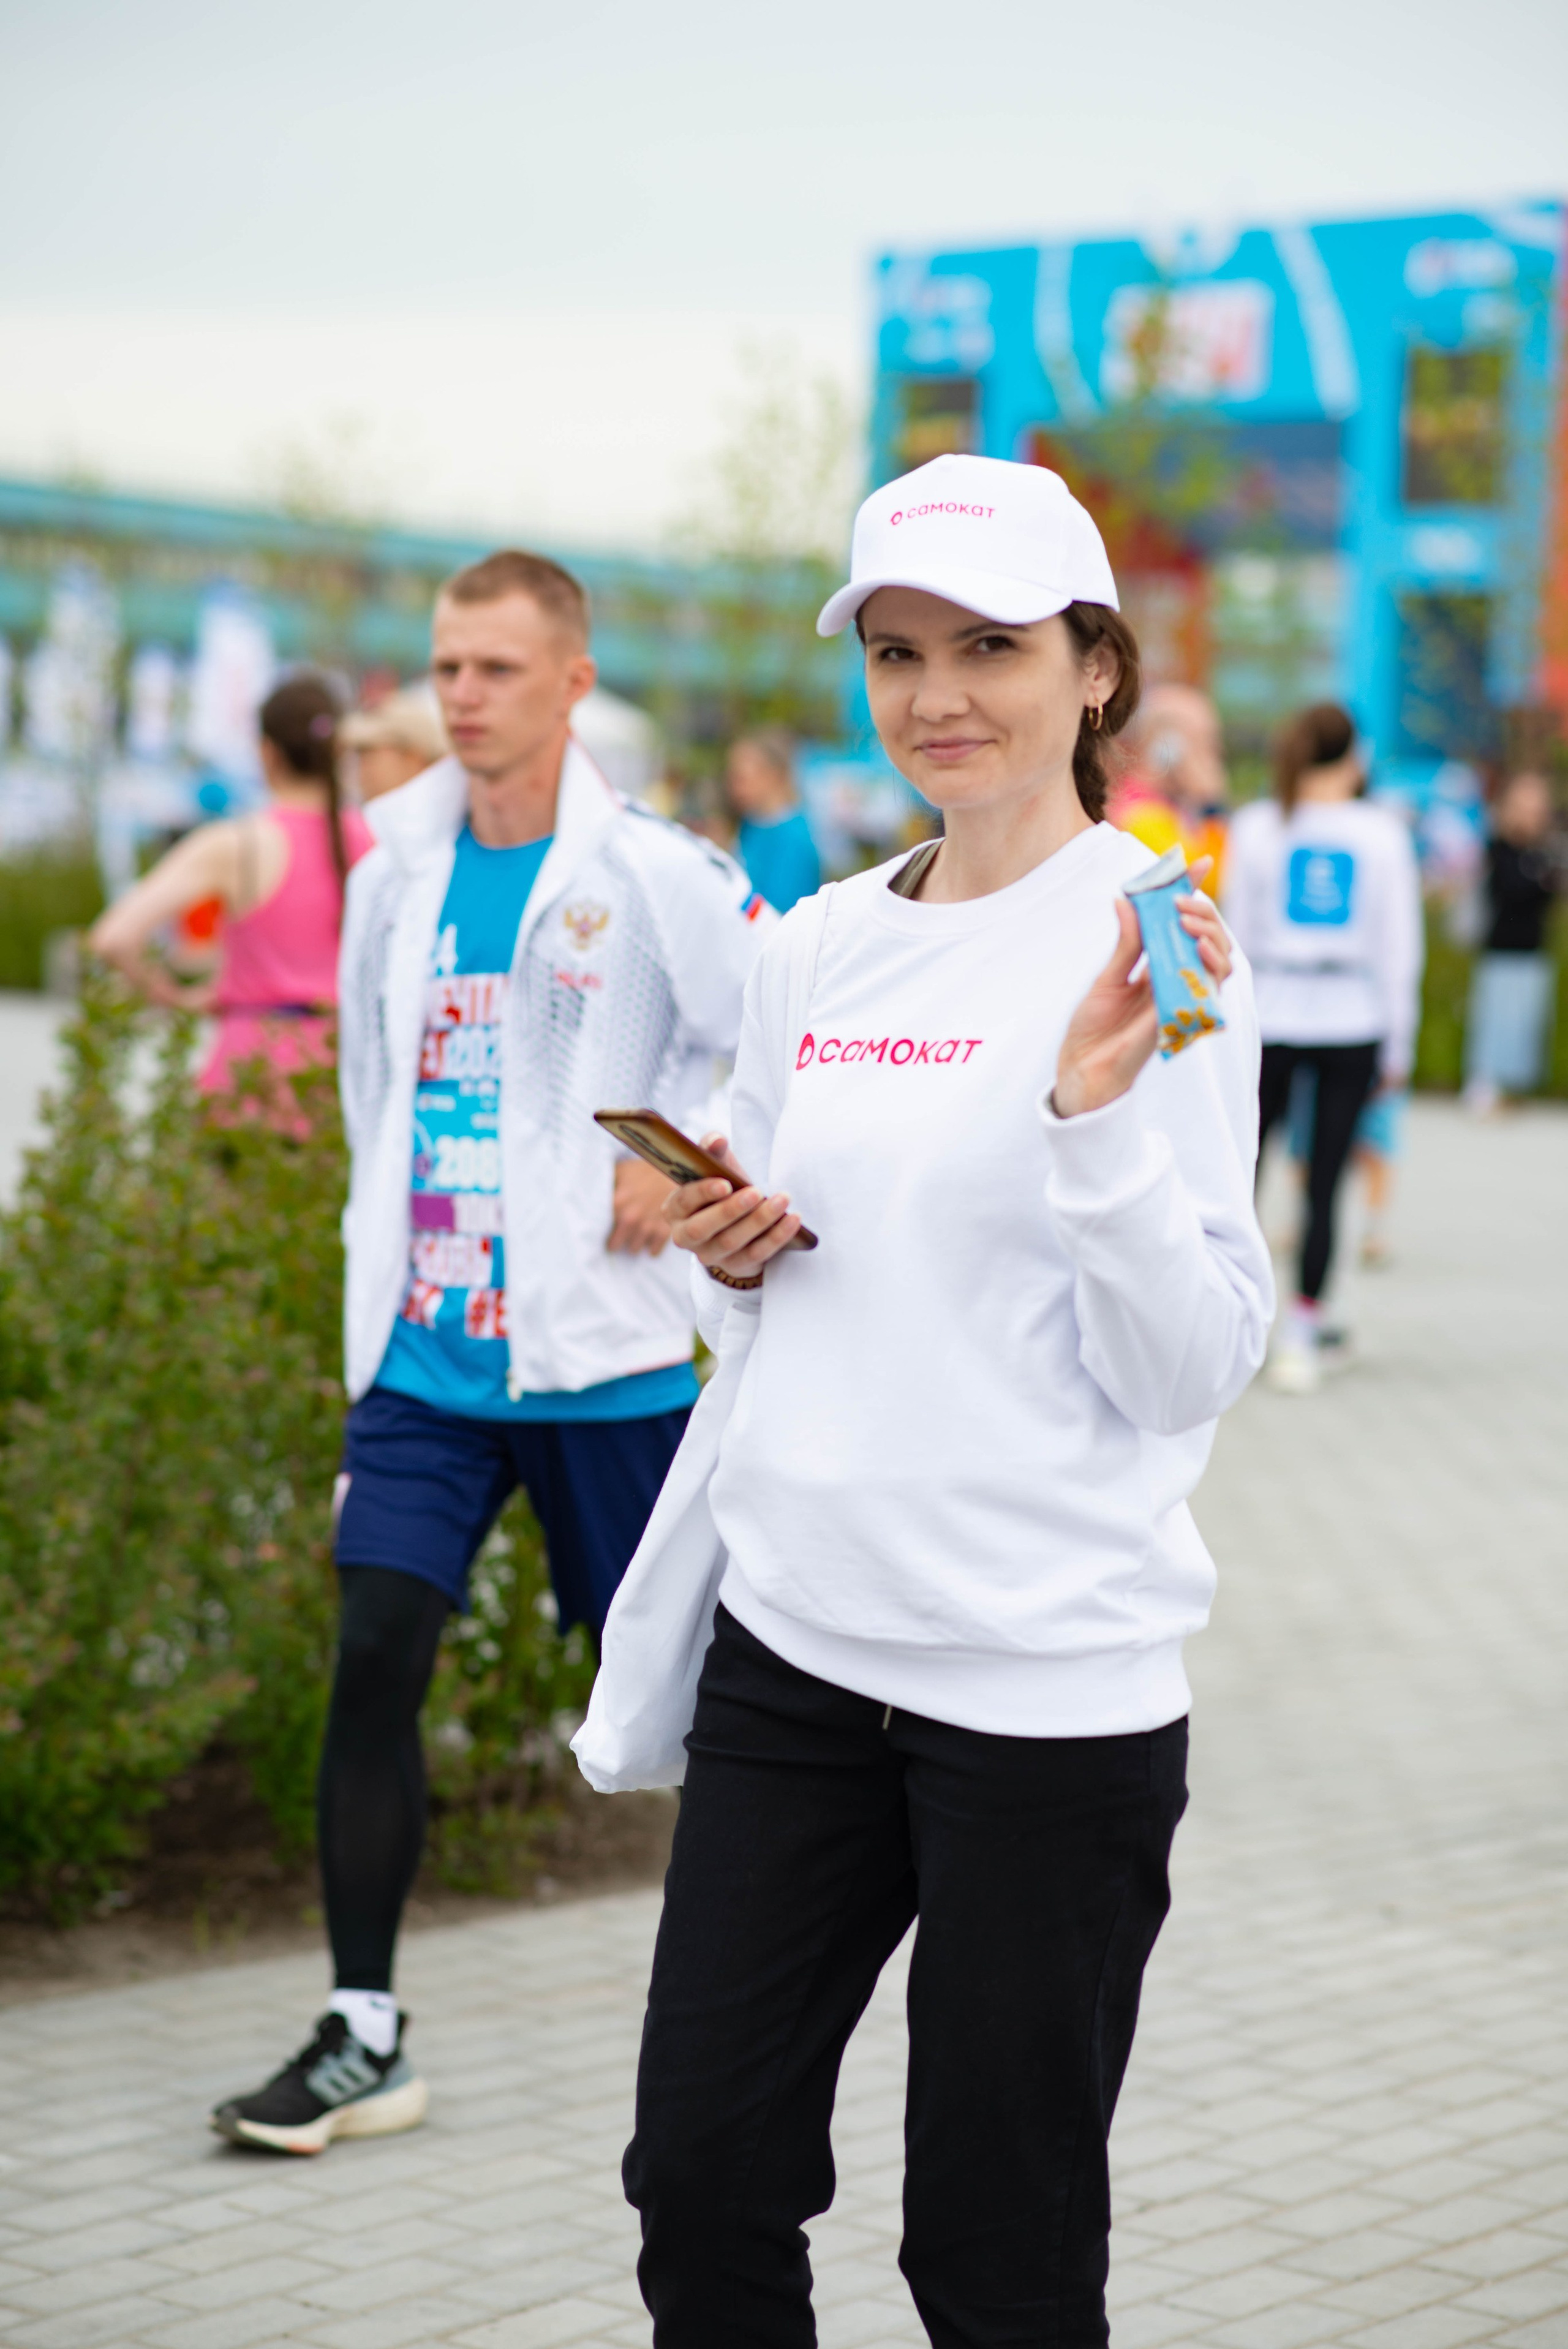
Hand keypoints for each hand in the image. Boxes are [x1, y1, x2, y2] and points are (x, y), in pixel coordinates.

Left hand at [606, 1157, 675, 1255]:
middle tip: (616, 1238)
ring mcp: (648, 1226)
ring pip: (633, 1249)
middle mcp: (630, 1218)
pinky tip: (648, 1243)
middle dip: (615, 1242)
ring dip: (632, 1244)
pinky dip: (651, 1248)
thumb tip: (583, 1192)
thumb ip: (603, 1184)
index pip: (597, 1228)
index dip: (597, 1230)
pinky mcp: (664, 1231)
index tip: (598, 1231)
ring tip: (633, 1238)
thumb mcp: (620, 1171)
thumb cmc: (644, 1169)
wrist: (675, 1170)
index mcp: (616, 1202)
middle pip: (615, 1244)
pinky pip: (653, 1251)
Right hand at [660, 1133, 801, 1280]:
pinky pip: (756, 1254)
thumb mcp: (715, 1169)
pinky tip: (793, 1219)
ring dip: (759, 1221)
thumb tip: (716, 1140)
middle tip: (756, 1192)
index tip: (725, 1183)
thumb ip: (712, 1152)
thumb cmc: (722, 1189)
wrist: (735, 1223)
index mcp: (675, 1209)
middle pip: (703, 1228)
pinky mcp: (735, 1265)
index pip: (684, 1201)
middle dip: (731, 1210)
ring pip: (731, 1241)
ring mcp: (710, 1255)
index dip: (703, 1193)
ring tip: (782, 1200)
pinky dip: (777, 1237)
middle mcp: (686, 1236)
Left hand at [1053, 859, 1232, 1118]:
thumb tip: (1127, 900)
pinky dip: (1212, 963)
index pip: (1183, 922)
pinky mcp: (1186, 1014)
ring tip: (1187, 920)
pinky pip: (1211, 987)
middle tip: (1181, 898)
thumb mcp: (1107, 977)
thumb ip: (1125, 943)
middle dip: (1202, 910)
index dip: (1194, 891)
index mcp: (1157, 964)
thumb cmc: (1093, 1028)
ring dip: (1210, 933)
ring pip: (1221, 959)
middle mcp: (1176, 978)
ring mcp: (1184, 995)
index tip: (1198, 862)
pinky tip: (1200, 946)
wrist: (1083, 1068)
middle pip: (1209, 936)